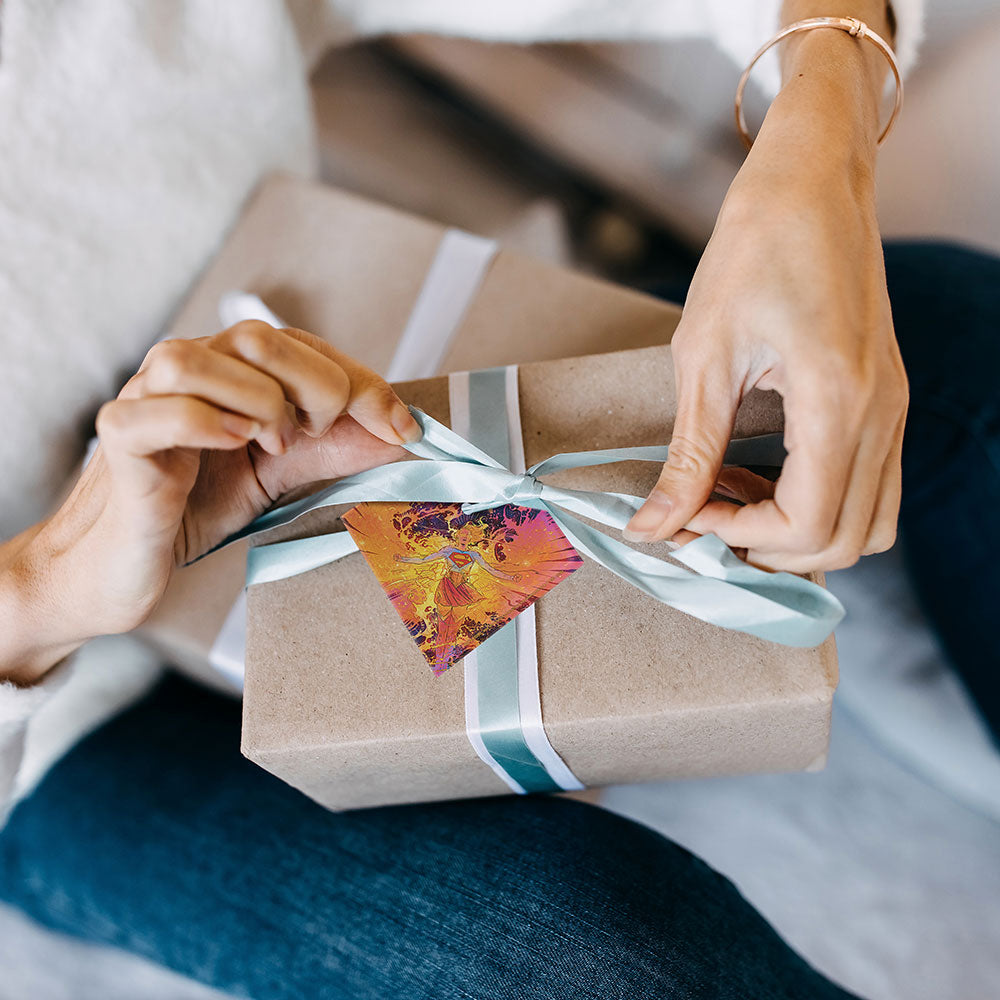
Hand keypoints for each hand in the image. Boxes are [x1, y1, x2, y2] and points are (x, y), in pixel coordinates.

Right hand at [1, 322, 418, 680]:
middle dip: (313, 387)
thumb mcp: (280, 472)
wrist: (120, 568)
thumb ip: (335, 447)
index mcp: (226, 371)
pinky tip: (234, 445)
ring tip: (269, 446)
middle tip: (315, 440)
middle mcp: (185, 372)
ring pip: (194, 359)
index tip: (401, 430)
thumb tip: (407, 433)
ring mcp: (143, 400)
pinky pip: (156, 410)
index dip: (360, 381)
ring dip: (256, 401)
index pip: (301, 345)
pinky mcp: (119, 441)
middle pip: (254, 336)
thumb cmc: (194, 510)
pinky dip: (204, 421)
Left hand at [624, 26, 907, 572]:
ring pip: (868, 523)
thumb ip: (687, 455)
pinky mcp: (885, 397)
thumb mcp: (703, 356)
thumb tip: (654, 525)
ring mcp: (893, 408)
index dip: (739, 537)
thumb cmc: (755, 246)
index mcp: (840, 401)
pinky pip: (869, 485)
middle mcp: (883, 414)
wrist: (811, 177)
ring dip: (797, 533)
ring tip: (730, 498)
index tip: (687, 512)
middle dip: (768, 549)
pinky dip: (818, 502)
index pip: (808, 526)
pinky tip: (759, 472)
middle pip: (845, 542)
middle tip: (703, 517)